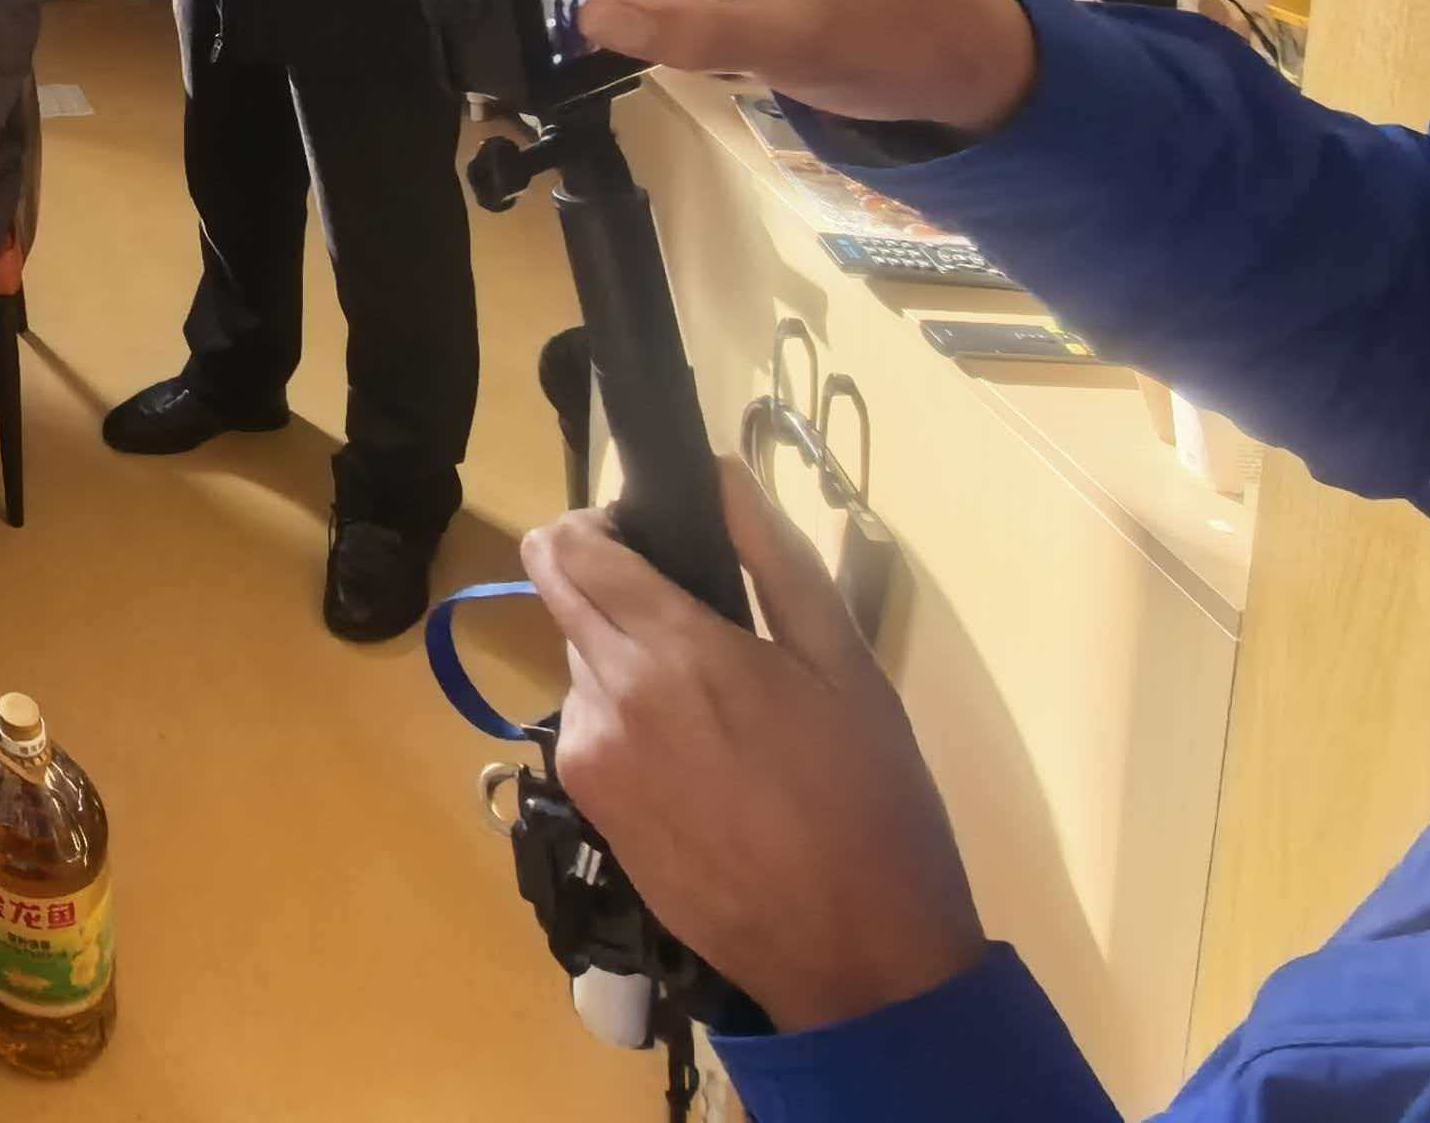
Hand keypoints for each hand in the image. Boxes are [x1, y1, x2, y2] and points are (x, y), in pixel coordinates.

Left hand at [524, 465, 986, 1033]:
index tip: (639, 530)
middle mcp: (610, 695)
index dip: (593, 523)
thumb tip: (721, 473)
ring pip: (579, 663)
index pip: (570, 548)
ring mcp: (591, 758)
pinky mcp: (591, 810)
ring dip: (622, 656)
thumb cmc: (870, 802)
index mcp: (674, 650)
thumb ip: (776, 558)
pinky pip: (591, 729)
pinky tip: (697, 760)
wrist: (856, 956)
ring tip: (711, 704)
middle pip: (559, 594)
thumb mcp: (847, 668)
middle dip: (602, 577)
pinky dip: (627, 720)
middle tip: (682, 605)